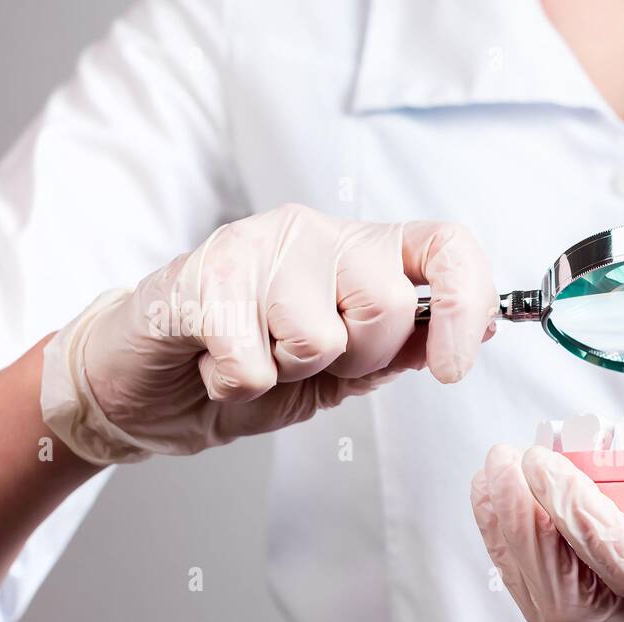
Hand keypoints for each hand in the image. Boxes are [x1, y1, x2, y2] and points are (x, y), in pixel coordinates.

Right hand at [41, 203, 496, 463]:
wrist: (148, 385)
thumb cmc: (247, 367)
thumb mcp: (344, 369)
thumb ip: (404, 348)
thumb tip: (474, 329)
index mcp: (362, 252)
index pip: (446, 247)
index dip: (468, 304)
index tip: (454, 366)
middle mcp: (317, 233)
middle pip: (389, 304)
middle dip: (358, 358)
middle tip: (308, 359)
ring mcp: (258, 246)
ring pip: (319, 336)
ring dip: (290, 372)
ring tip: (257, 355)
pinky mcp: (202, 276)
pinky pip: (256, 361)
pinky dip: (238, 384)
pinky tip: (216, 363)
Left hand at [471, 444, 623, 621]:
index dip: (582, 521)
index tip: (544, 464)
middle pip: (570, 605)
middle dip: (523, 534)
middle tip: (503, 462)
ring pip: (555, 615)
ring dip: (513, 548)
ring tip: (495, 480)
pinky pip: (560, 612)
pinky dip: (523, 563)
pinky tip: (514, 513)